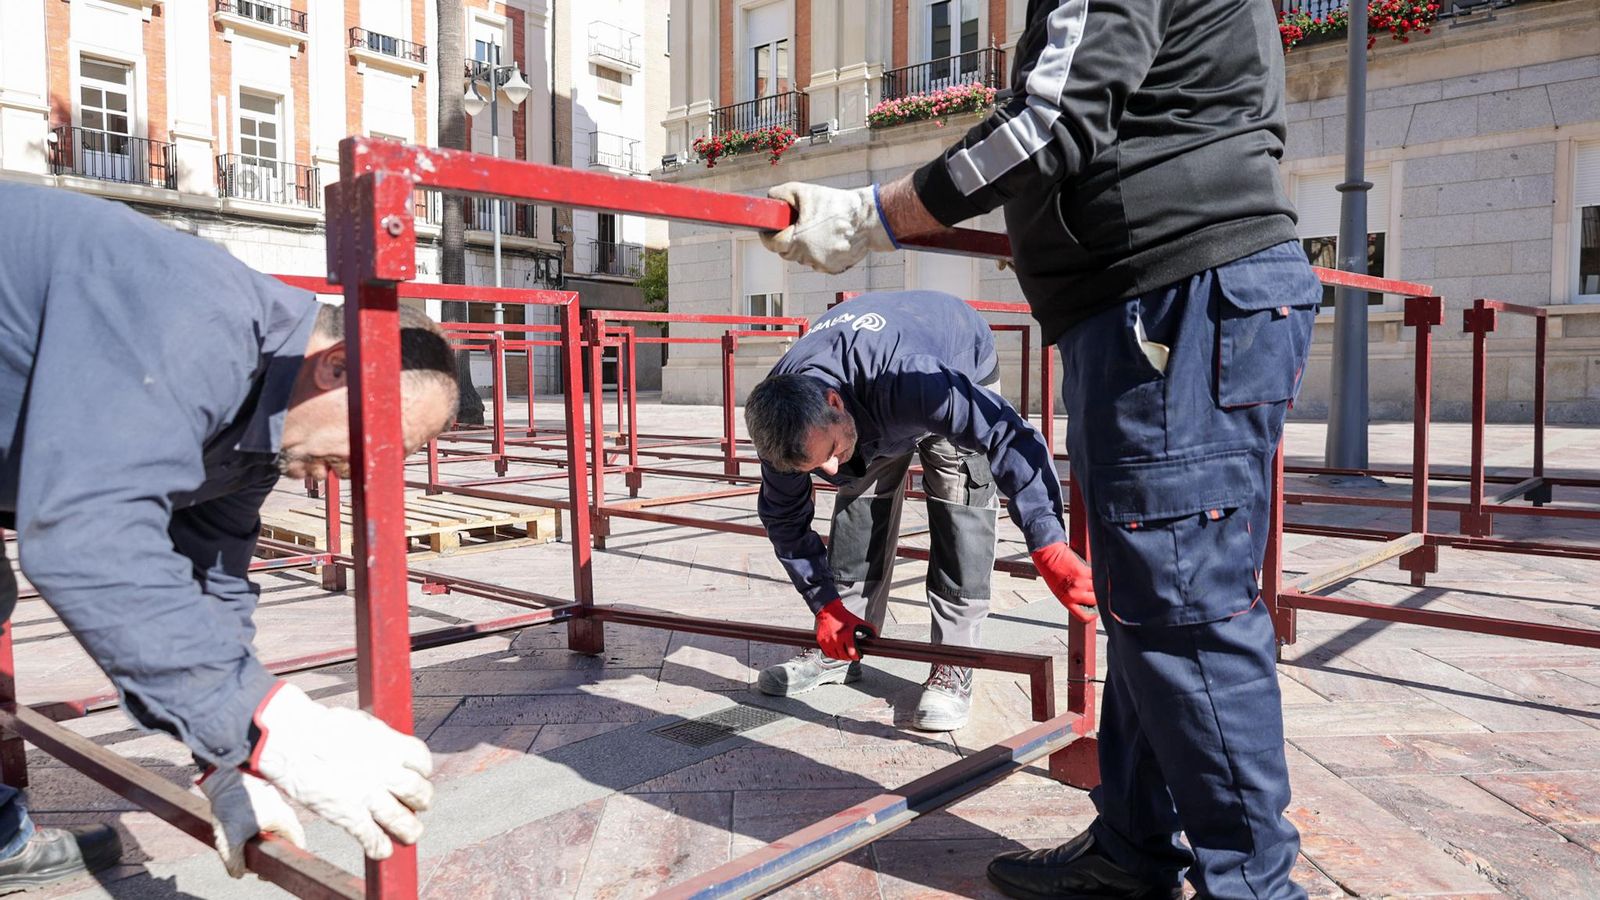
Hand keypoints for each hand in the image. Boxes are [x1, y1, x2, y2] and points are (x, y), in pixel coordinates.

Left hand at [199, 766, 306, 877]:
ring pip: (276, 828)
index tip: (266, 871)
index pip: (297, 844)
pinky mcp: (266, 798)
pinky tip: (242, 830)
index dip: (284, 860)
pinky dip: (259, 828)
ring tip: (246, 845)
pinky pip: (269, 818)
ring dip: (264, 839)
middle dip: (271, 852)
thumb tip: (239, 873)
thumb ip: (234, 860)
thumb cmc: (232, 802)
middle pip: (285, 838)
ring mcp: (277, 803)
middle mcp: (286, 811)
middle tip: (254, 861)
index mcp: (285, 820)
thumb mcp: (230, 837)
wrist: (226, 775)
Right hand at [246, 682, 433, 859]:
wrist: (293, 741)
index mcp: (390, 746)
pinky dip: (379, 847)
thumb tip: (384, 743)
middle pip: (418, 792)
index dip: (422, 771)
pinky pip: (372, 837)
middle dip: (421, 801)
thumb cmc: (320, 728)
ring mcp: (368, 795)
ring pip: (402, 820)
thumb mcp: (360, 723)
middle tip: (417, 805)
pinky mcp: (349, 815)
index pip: (422, 762)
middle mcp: (385, 772)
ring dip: (409, 830)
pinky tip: (380, 851)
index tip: (417, 775)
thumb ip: (378, 738)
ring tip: (410, 834)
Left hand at [760, 183, 896, 274]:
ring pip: (803, 257)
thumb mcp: (804, 192)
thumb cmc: (836, 205)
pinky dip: (820, 251)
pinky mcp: (833, 269)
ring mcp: (821, 265)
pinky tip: (830, 238)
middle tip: (798, 224)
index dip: (769, 234)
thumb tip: (769, 200)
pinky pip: (818, 261)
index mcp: (797, 240)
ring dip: (805, 245)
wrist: (868, 220)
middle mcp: (808, 257)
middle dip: (788, 238)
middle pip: (787, 252)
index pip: (772, 244)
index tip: (770, 228)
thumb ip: (780, 195)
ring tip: (819, 228)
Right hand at [815, 599, 874, 660]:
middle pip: (844, 656)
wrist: (828, 611)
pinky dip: (833, 654)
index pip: (852, 653)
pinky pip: (827, 653)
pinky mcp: (821, 641)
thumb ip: (869, 629)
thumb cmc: (843, 616)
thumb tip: (875, 636)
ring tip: (845, 653)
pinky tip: (837, 651)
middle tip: (852, 655)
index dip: (856, 657)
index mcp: (846, 635)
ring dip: (841, 657)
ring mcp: (827, 641)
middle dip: (850, 657)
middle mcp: (836, 639)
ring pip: (835, 656)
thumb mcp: (858, 622)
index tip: (858, 656)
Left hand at [1031, 542, 1098, 622]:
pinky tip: (1093, 571)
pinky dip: (1098, 573)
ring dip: (1099, 583)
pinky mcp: (1084, 572)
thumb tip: (1087, 599)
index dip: (1093, 615)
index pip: (1084, 616)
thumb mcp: (1060, 590)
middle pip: (1096, 601)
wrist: (1047, 555)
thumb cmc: (1051, 571)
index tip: (1096, 611)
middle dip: (1098, 596)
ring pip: (1099, 588)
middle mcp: (1074, 595)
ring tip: (1094, 579)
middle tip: (1096, 590)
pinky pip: (1097, 576)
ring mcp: (1080, 584)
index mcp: (1066, 601)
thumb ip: (1073, 597)